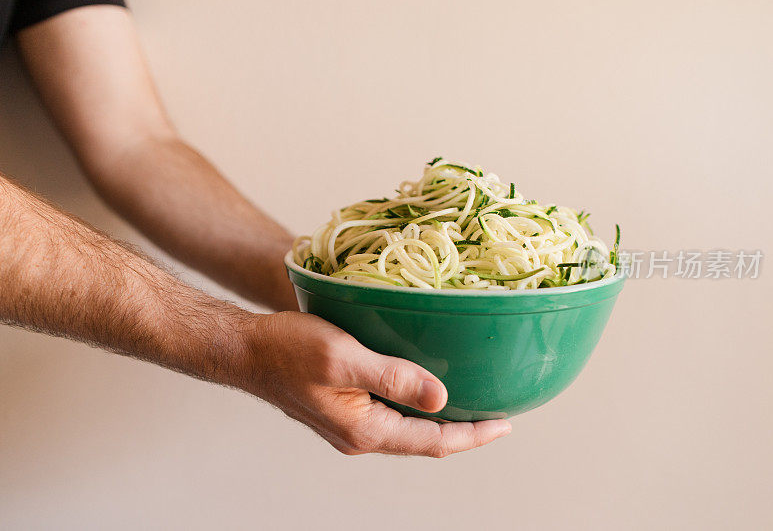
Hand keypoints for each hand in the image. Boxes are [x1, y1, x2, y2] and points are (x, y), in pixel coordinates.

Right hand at [234, 311, 511, 456]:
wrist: (246, 351)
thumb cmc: (287, 349)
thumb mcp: (344, 358)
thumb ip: (393, 377)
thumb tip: (441, 399)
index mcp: (365, 430)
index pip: (432, 442)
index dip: (472, 436)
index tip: (506, 424)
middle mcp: (360, 435)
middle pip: (424, 443)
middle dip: (463, 432)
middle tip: (498, 417)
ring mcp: (350, 425)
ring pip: (408, 430)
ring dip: (440, 421)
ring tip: (472, 406)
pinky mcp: (343, 409)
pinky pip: (391, 415)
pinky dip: (417, 408)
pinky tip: (426, 390)